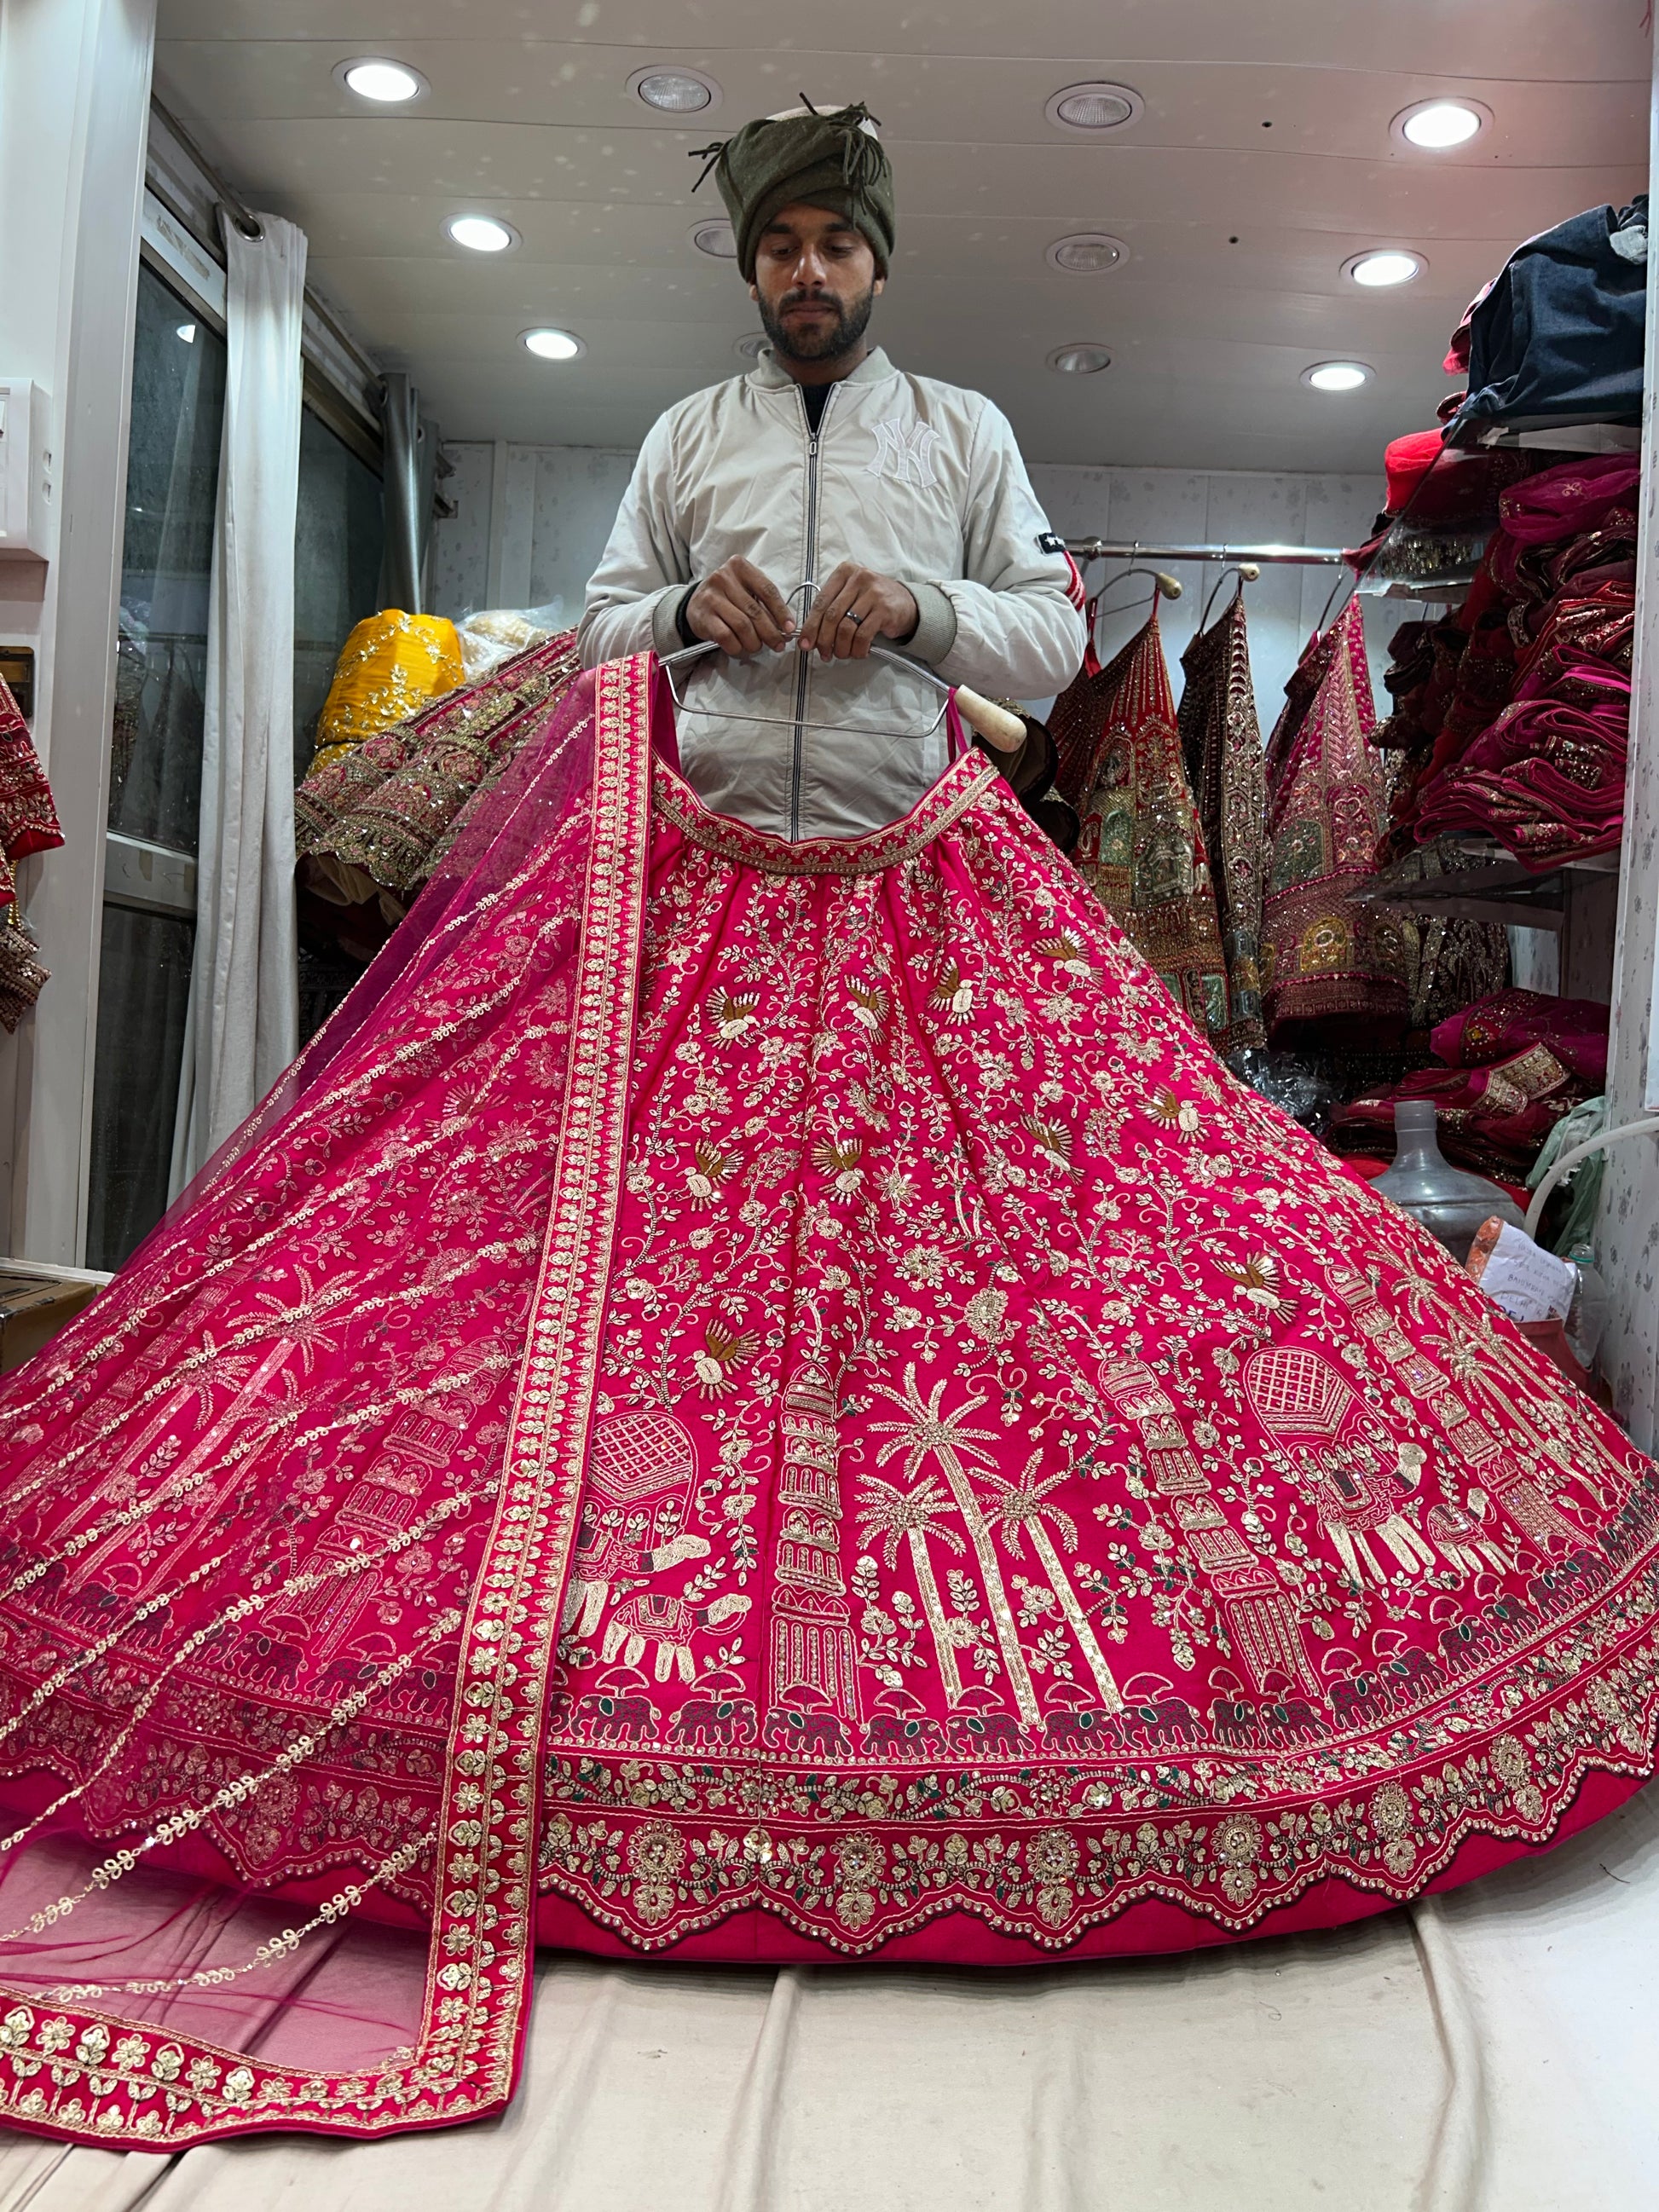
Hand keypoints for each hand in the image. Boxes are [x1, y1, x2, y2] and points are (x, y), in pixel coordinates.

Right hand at [686, 557, 794, 655]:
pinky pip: (726, 636)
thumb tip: (786, 628)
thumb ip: (764, 604)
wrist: (696, 603)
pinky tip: (739, 647)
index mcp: (740, 567)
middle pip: (755, 611)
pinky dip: (737, 646)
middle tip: (778, 645)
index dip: (781, 612)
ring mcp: (711, 597)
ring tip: (756, 646)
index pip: (767, 590)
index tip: (790, 628)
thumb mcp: (746, 590)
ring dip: (753, 642)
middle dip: (770, 632)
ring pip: (742, 626)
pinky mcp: (703, 616)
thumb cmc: (728, 597)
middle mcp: (724, 578)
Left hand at [795, 563, 918, 659]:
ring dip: (841, 647)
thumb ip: (831, 610)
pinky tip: (859, 652)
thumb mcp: (850, 596)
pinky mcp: (884, 610)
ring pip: (846, 628)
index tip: (804, 644)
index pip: (821, 602)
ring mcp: (873, 593)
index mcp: (844, 572)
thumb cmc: (872, 601)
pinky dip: (857, 649)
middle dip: (824, 640)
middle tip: (824, 654)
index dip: (811, 626)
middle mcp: (858, 578)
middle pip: (831, 616)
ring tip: (842, 654)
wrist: (906, 602)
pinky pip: (863, 636)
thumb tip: (809, 637)